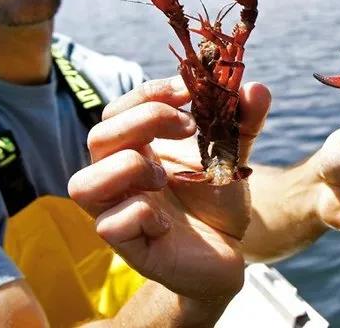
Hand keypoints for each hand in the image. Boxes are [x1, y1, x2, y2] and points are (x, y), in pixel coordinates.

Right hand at [68, 77, 271, 306]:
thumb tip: (256, 88)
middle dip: (145, 119)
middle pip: (98, 137)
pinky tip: (169, 222)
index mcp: (136, 149)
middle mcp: (119, 179)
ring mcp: (120, 213)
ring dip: (128, 168)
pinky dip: (143, 214)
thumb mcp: (232, 153)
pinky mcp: (130, 248)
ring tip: (164, 178)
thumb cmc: (216, 198)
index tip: (188, 89)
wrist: (230, 251)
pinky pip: (110, 226)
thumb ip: (243, 120)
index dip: (149, 93)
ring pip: (83, 184)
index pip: (118, 110)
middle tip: (189, 126)